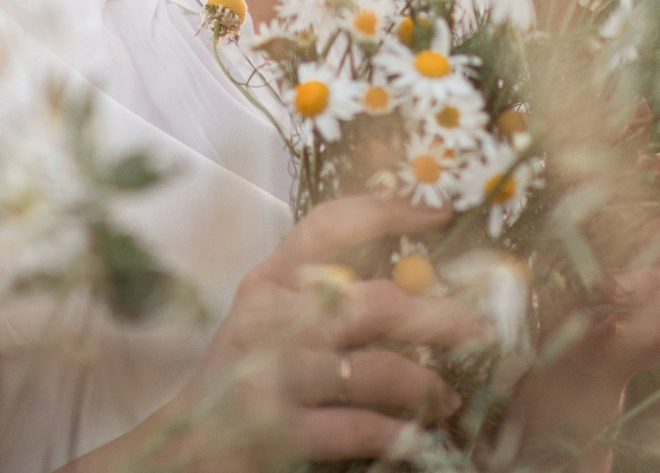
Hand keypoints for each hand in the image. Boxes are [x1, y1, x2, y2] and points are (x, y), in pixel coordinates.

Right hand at [133, 194, 488, 468]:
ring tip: (447, 397)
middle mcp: (269, 321)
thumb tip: (414, 282)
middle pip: (372, 301)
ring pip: (375, 369)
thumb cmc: (240, 381)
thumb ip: (320, 295)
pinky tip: (416, 436)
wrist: (181, 452)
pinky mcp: (278, 431)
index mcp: (268, 282)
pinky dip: (398, 433)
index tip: (440, 213)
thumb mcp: (267, 322)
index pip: (330, 224)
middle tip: (479, 328)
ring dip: (426, 385)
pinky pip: (360, 427)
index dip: (389, 211)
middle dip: (438, 317)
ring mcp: (271, 377)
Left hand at [506, 148, 659, 472]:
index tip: (642, 167)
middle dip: (656, 227)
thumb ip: (586, 182)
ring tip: (604, 289)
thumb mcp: (574, 224)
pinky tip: (616, 325)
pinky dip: (649, 328)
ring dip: (647, 283)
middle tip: (615, 234)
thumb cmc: (578, 266)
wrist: (575, 337)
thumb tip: (604, 135)